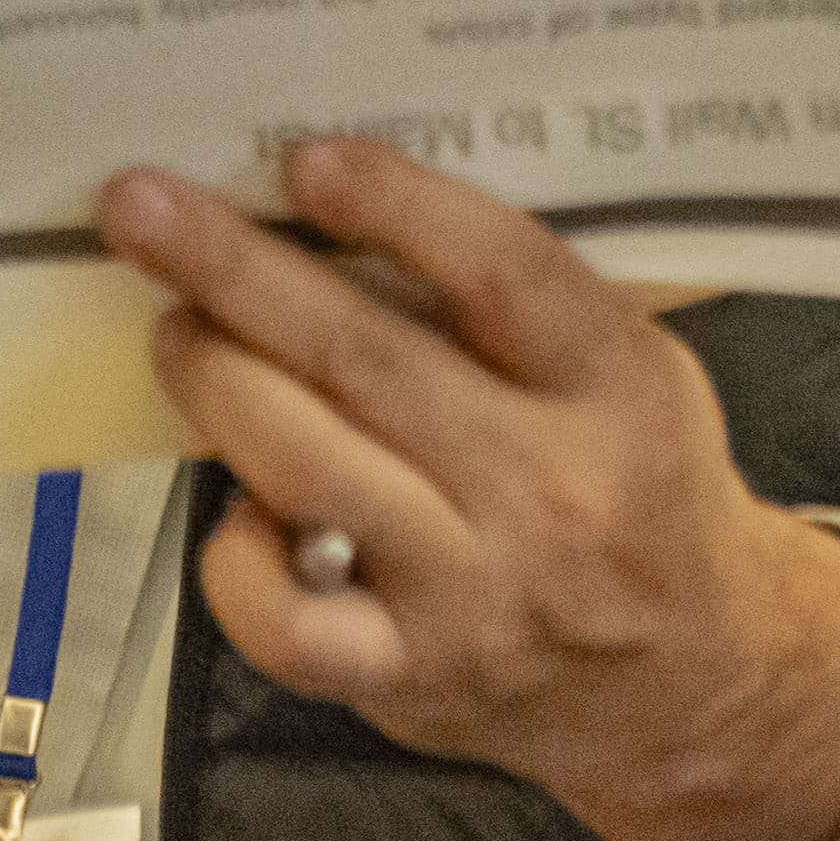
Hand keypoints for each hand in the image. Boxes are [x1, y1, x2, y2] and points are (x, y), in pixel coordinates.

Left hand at [100, 138, 839, 840]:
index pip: (502, 274)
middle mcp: (546, 490)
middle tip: (146, 209)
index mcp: (616, 389)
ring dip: (217, 382)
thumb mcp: (632, 371)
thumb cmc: (638, 490)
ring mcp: (471, 592)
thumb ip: (519, 303)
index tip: (306, 161)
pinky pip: (285, 621)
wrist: (692, 680)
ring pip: (308, 468)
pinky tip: (234, 505)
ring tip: (174, 327)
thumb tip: (342, 211)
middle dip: (235, 273)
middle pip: (366, 360)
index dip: (396, 206)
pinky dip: (235, 554)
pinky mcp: (411, 676)